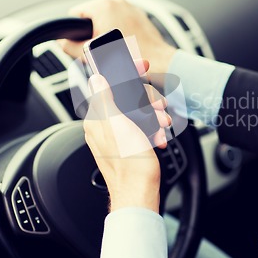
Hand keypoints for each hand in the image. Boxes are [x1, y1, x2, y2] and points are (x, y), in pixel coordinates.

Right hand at [60, 0, 176, 73]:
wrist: (159, 64)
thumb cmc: (131, 59)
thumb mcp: (92, 54)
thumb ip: (70, 46)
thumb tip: (61, 42)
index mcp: (104, 5)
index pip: (75, 15)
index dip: (76, 33)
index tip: (85, 45)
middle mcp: (118, 2)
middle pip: (91, 18)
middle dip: (92, 34)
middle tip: (102, 51)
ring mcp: (131, 8)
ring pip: (107, 21)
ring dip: (106, 35)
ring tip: (116, 50)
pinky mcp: (140, 16)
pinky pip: (121, 23)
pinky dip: (120, 34)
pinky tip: (126, 48)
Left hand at [83, 59, 170, 212]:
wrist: (140, 192)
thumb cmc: (128, 163)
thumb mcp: (117, 125)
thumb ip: (105, 99)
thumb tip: (96, 79)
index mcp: (97, 118)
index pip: (108, 85)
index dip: (125, 73)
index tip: (140, 66)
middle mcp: (105, 126)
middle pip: (127, 98)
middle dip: (148, 100)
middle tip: (159, 108)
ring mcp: (118, 135)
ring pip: (139, 113)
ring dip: (154, 116)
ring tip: (161, 126)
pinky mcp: (130, 144)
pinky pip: (143, 128)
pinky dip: (153, 131)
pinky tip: (158, 138)